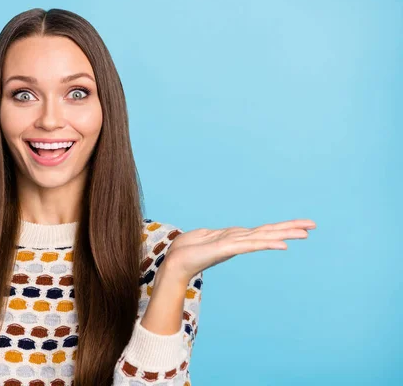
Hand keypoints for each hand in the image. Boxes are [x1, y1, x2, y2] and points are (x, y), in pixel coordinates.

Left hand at [164, 218, 316, 283]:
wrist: (174, 262)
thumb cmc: (186, 249)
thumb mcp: (204, 235)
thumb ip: (218, 233)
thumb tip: (228, 232)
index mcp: (235, 237)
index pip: (262, 230)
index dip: (281, 227)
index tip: (300, 225)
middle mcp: (238, 241)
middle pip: (268, 232)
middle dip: (290, 228)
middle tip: (313, 225)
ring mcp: (234, 245)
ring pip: (264, 237)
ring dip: (284, 233)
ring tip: (304, 232)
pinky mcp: (227, 249)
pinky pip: (250, 245)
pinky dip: (266, 244)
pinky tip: (282, 244)